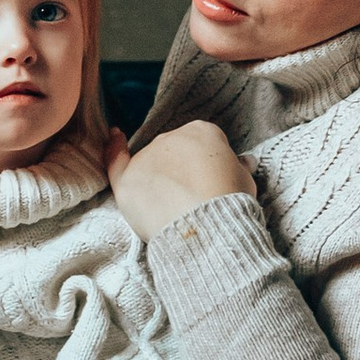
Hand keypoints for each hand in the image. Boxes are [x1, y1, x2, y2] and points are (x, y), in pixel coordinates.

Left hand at [106, 117, 254, 238]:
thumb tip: (243, 163)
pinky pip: (116, 160)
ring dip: (159, 180)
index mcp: (203, 132)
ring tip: (174, 210)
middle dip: (182, 173)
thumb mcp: (246, 181)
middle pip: (175, 152)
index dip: (209, 167)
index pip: (204, 144)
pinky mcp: (128, 179)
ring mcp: (147, 156)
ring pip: (151, 164)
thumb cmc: (229, 204)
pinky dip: (114, 149)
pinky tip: (114, 137)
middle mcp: (172, 137)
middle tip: (194, 202)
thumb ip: (238, 168)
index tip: (213, 186)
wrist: (206, 226)